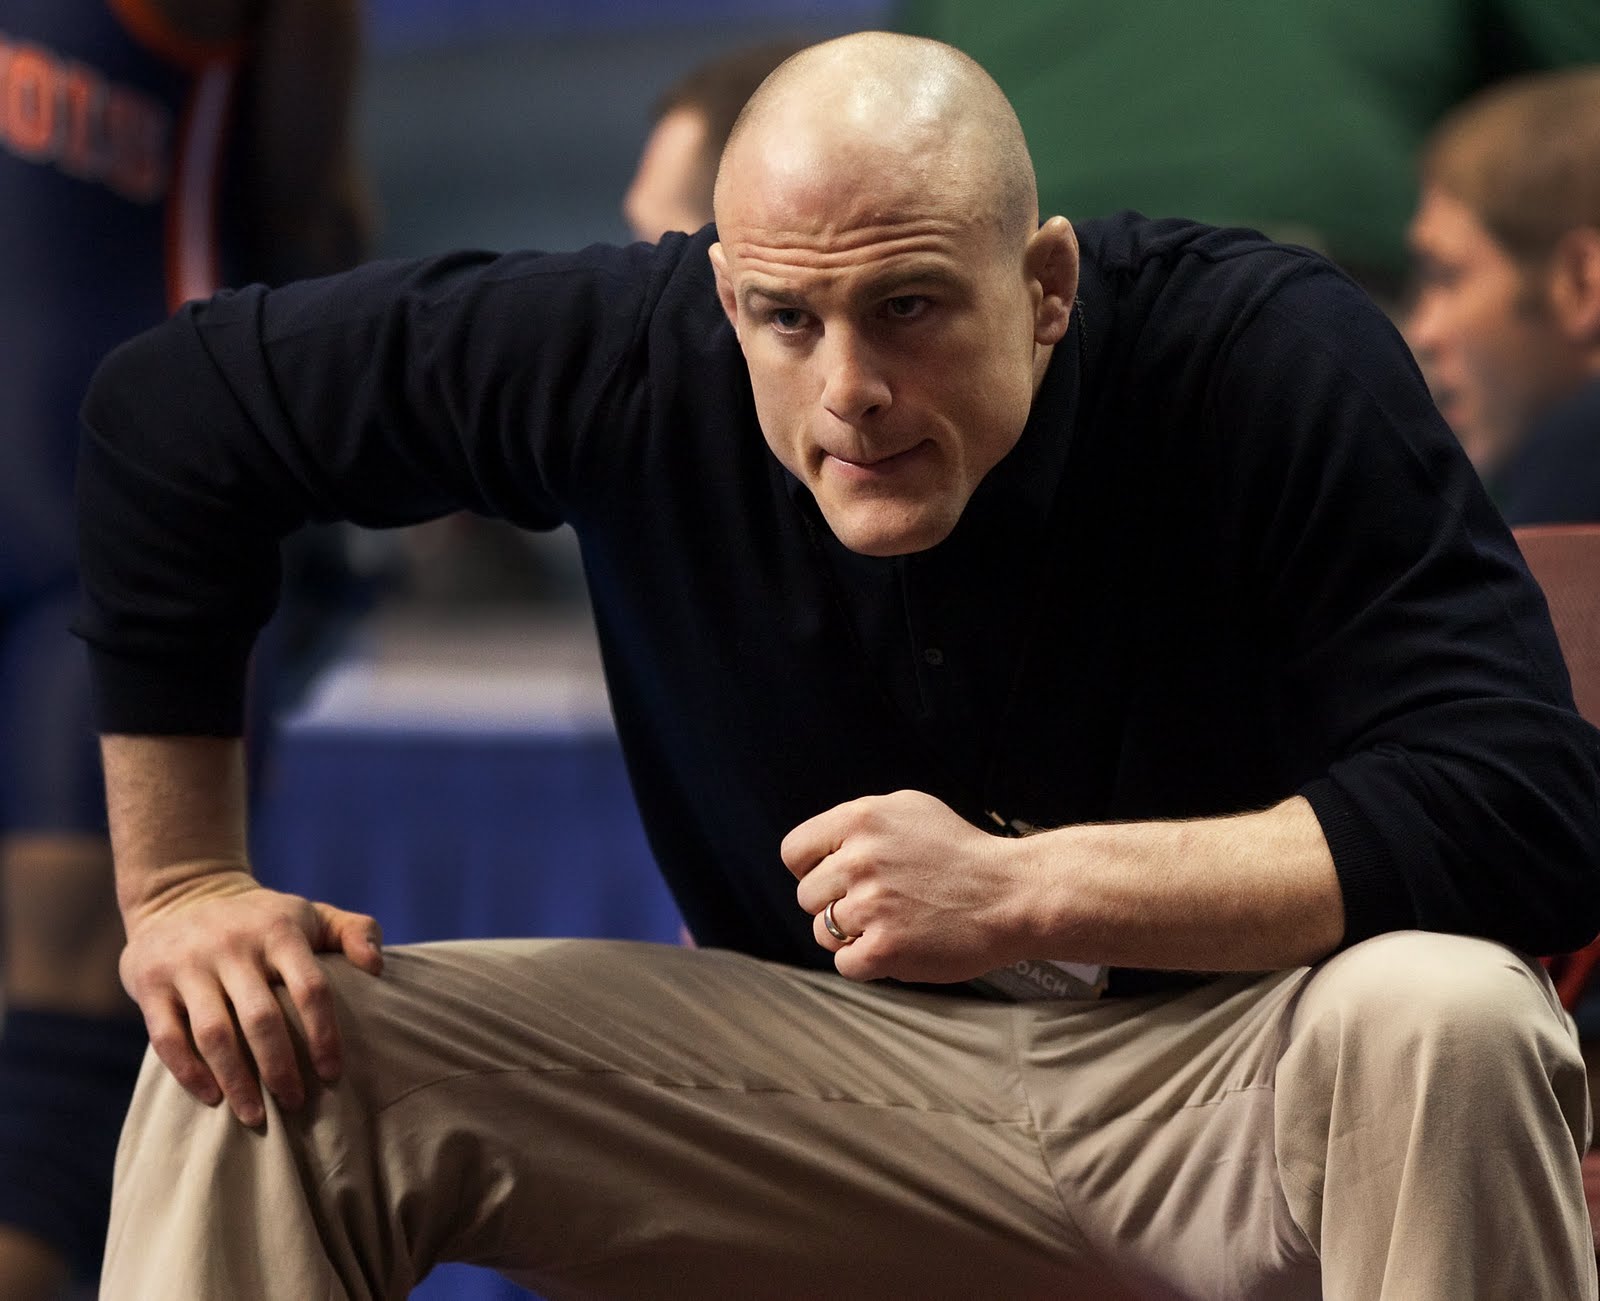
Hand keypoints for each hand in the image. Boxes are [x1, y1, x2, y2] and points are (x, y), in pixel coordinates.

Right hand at [119, 870, 382, 1125]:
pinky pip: (167, 1037)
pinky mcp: (151, 983)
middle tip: (296, 1104)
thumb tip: (378, 968)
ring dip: (236, 1081)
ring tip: (256, 1116)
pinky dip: (189, 1072)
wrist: (181, 893)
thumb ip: (355, 932)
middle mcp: (232, 946)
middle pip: (262, 1019)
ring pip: (214, 1033)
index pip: (311, 988)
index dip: (324, 1035)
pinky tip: (212, 1097)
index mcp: (279, 931)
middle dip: (281, 1069)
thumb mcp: (311, 913)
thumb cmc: (263, 918)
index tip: (333, 1073)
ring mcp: (188, 964)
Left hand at [782, 790, 1039, 982]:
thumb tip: (818, 847)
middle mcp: (859, 858)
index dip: (811, 869)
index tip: (837, 878)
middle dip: (836, 903)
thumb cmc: (962, 854)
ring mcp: (871, 905)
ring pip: (823, 932)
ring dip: (852, 935)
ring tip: (894, 922)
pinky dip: (867, 962)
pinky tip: (899, 945)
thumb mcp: (908, 810)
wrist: (1012, 895)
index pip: (794, 852)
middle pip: (807, 896)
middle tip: (880, 903)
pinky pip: (845, 964)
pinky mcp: (884, 948)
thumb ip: (858, 823)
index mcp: (860, 819)